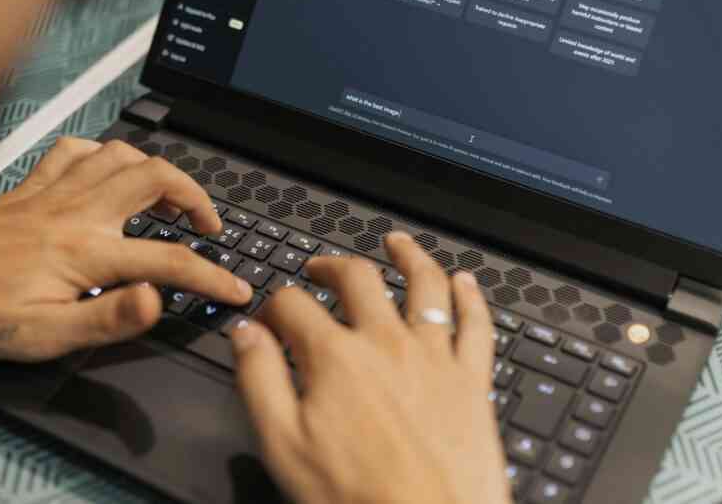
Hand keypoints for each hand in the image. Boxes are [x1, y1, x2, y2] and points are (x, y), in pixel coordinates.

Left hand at [0, 137, 251, 359]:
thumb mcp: (43, 336)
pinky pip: (76, 150)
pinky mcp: (28, 187)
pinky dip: (103, 153)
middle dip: (197, 199)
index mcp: (85, 252)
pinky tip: (108, 171)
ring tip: (171, 199)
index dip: (213, 276)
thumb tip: (157, 301)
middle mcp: (74, 211)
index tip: (237, 288)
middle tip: (210, 228)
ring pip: (122, 154)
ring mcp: (51, 192)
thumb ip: (108, 317)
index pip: (169, 260)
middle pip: (157, 179)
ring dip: (157, 170)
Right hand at [231, 232, 509, 503]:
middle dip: (332, 266)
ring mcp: (434, 357)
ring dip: (408, 256)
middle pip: (358, 278)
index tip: (269, 317)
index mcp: (335, 357)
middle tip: (320, 269)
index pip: (294, 303)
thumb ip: (260, 380)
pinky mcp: (471, 380)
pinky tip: (465, 282)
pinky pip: (475, 323)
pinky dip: (470, 296)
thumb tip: (246, 334)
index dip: (274, 303)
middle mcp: (386, 343)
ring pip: (424, 284)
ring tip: (396, 242)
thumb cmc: (358, 498)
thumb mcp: (284, 445)